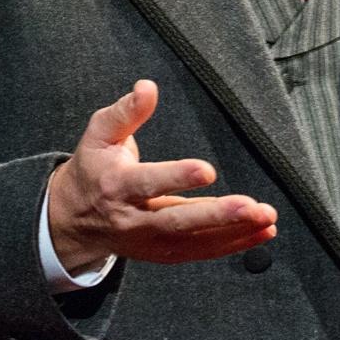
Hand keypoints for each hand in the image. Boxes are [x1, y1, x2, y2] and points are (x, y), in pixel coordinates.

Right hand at [47, 80, 277, 273]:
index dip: (177, 177)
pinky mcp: (164, 253)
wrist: (73, 220)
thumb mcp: (100, 134)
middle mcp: (133, 218)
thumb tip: (148, 86)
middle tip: (250, 206)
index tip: (208, 170)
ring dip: (234, 232)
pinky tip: (261, 232)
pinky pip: (201, 252)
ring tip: (266, 219)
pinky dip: (233, 244)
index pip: (149, 182)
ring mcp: (150, 241)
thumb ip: (126, 112)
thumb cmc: (93, 168)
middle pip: (177, 221)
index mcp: (117, 185)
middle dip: (216, 215)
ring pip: (195, 241)